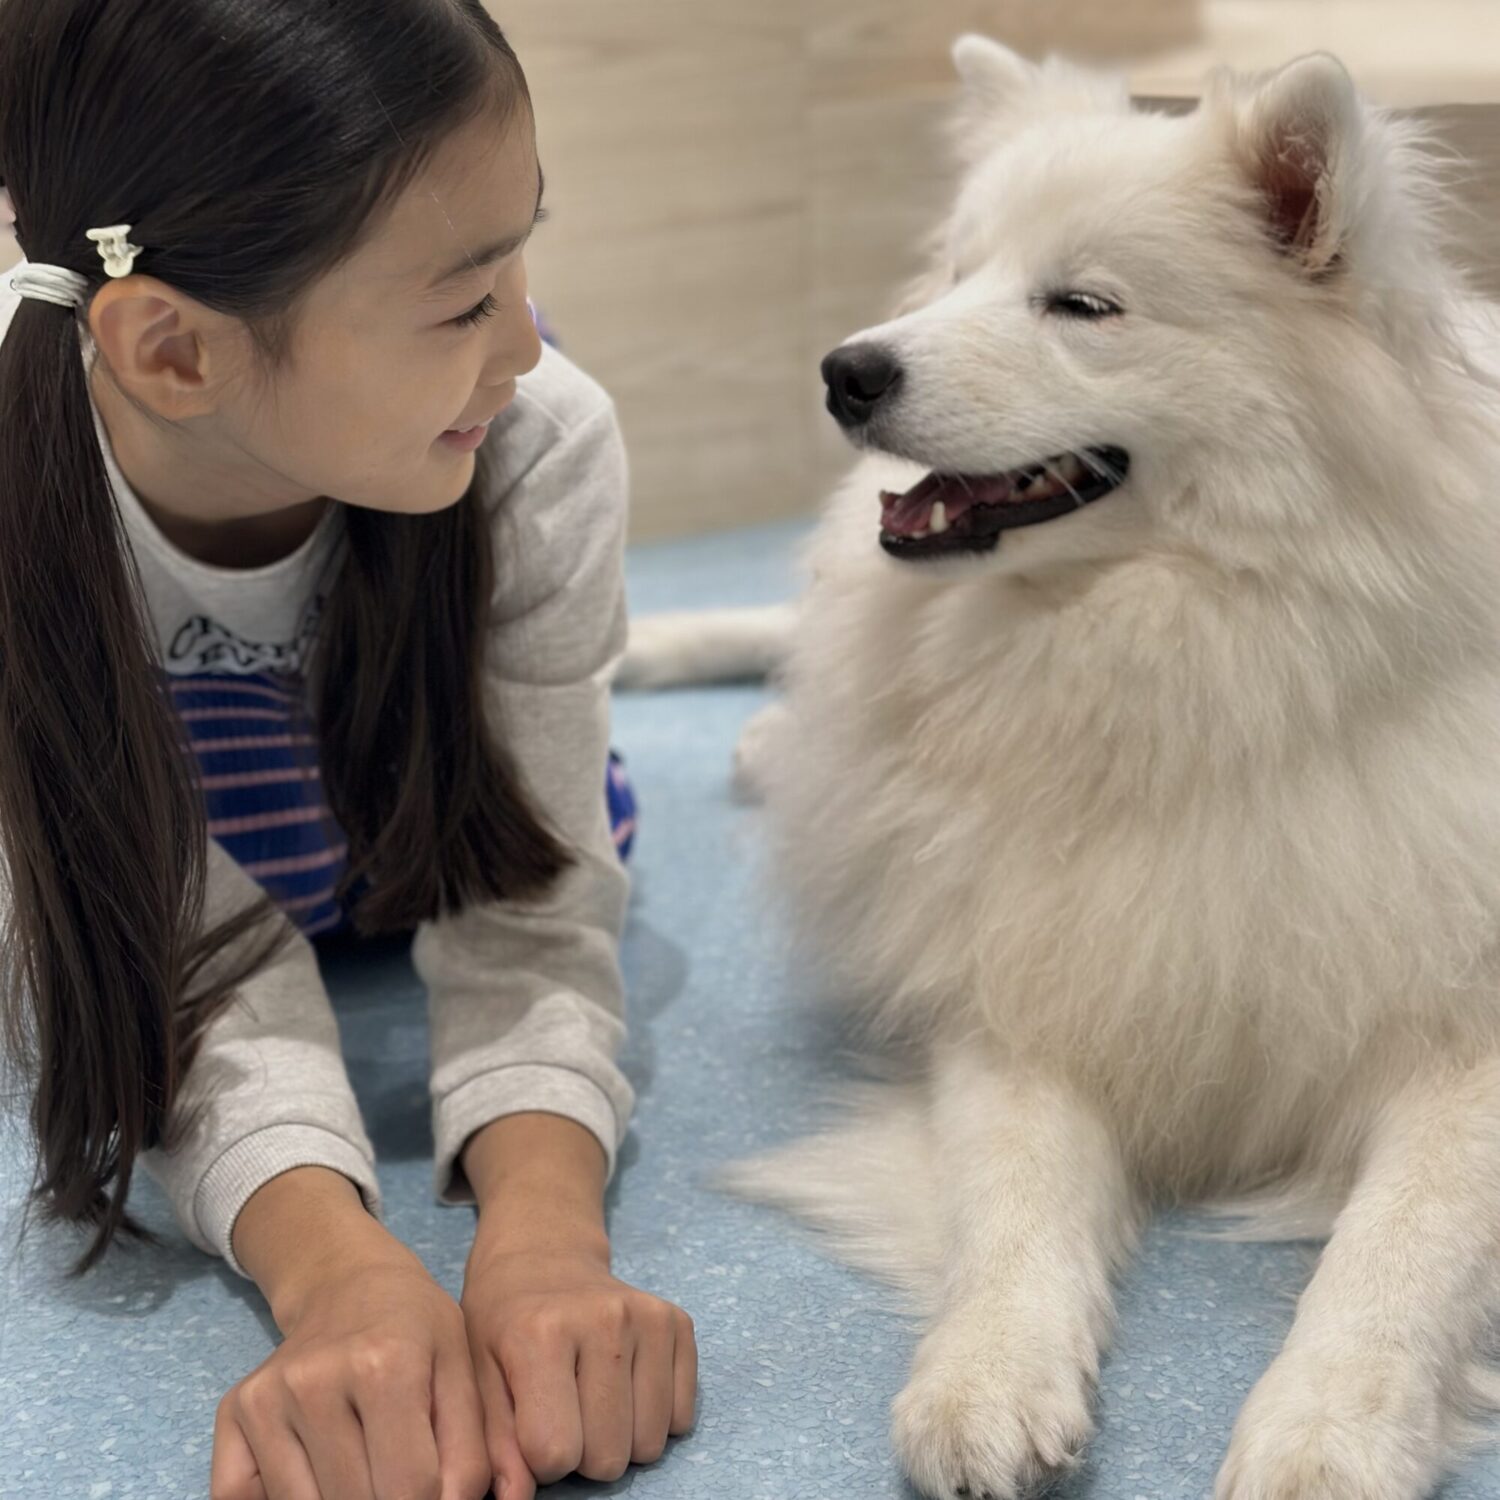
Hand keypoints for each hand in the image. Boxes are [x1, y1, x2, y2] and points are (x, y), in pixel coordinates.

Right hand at [211, 1241, 492, 1499]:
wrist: (350, 1284)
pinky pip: (238, 1499)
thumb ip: (467, 1456)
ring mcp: (267, 1397)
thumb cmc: (416, 1333)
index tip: (433, 1490)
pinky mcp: (234, 1411)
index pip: (410, 1488)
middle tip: (395, 1472)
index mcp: (386, 1364)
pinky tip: (314, 1471)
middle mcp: (316, 1380)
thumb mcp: (462, 1375)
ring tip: (363, 1466)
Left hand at [461, 1238, 696, 1497]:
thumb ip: (496, 1446)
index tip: (531, 1426)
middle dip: (583, 1454)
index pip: (555, 1453)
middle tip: (565, 1412)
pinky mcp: (678, 1323)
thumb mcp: (480, 1379)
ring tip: (592, 1399)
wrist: (543, 1258)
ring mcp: (647, 1318)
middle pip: (607, 1457)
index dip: (540, 1459)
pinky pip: (681, 1419)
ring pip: (649, 1445)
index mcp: (541, 1334)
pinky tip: (624, 1384)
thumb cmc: (502, 1324)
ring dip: (620, 1439)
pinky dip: (653, 1418)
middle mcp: (603, 1320)